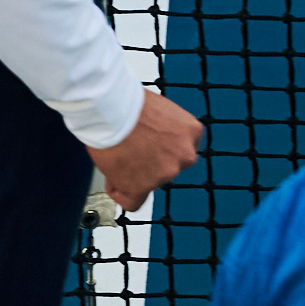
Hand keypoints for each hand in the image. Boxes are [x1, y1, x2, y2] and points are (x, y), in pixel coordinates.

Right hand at [86, 90, 200, 211]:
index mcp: (192, 131)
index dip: (162, 151)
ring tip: (117, 156)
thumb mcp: (162, 111)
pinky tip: (112, 177)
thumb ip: (166, 132)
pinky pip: (133, 202)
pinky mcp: (143, 188)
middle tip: (131, 152)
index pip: (182, 152)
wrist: (114, 110)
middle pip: (168, 168)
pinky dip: (121, 192)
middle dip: (151, 164)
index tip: (149, 147)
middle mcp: (185, 155)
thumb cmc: (130, 103)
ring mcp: (166, 173)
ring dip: (134, 176)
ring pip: (149, 184)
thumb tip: (155, 142)